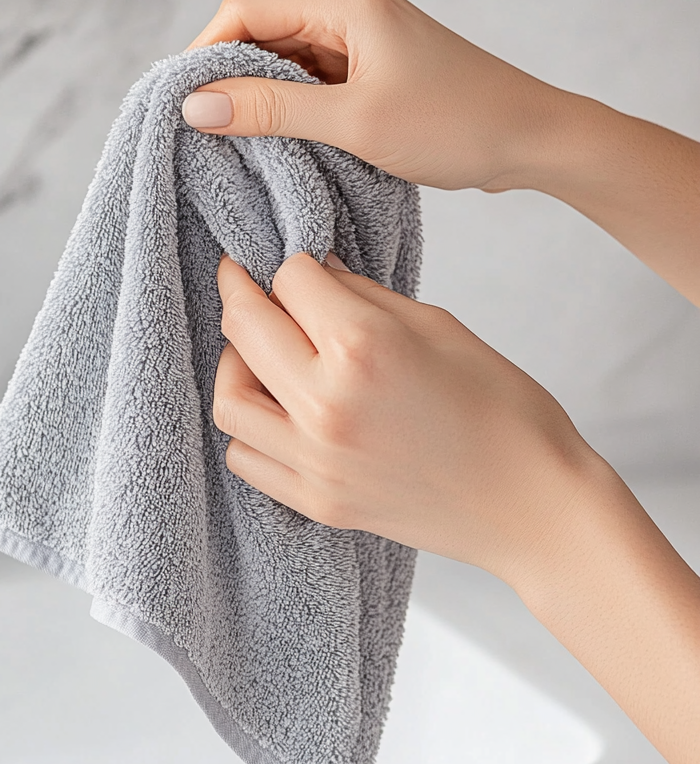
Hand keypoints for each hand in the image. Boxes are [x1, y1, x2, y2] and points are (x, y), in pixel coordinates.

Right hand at [187, 0, 699, 307]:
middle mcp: (352, 12)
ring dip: (259, 90)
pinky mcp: (373, 69)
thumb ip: (272, 110)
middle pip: (263, 27)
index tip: (185, 100)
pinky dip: (289, 103)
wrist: (531, 139)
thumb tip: (198, 106)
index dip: (206, 50)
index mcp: (347, 5)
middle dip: (228, 72)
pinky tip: (278, 136)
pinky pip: (313, 77)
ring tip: (235, 135)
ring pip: (286, 55)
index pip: (247, 8)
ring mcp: (364, 40)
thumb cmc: (456, 124)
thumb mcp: (354, 123)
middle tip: (204, 123)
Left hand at [215, 252, 699, 763]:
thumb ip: (363, 295)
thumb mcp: (438, 326)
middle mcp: (326, 403)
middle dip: (241, 291)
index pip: (289, 279)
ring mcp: (315, 460)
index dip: (290, 259)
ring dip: (234, 361)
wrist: (534, 506)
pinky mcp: (316, 500)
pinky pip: (245, 457)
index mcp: (362, 347)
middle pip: (244, 327)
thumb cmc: (503, 409)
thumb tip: (316, 269)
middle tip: (245, 279)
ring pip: (228, 398)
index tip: (290, 258)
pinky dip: (248, 426)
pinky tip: (274, 407)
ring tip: (259, 349)